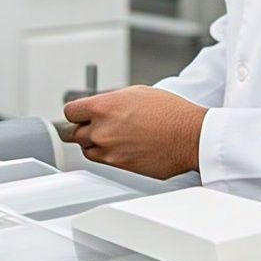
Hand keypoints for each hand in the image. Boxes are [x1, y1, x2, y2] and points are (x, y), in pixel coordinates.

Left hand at [63, 86, 206, 178]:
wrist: (191, 137)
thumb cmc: (170, 113)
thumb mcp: (135, 93)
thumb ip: (109, 100)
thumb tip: (97, 107)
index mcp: (103, 108)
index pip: (70, 112)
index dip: (77, 113)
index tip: (81, 115)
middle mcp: (101, 131)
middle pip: (74, 133)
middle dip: (84, 129)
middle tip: (99, 126)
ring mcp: (109, 152)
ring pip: (87, 150)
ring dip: (95, 144)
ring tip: (115, 137)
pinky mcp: (119, 167)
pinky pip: (103, 162)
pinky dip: (109, 156)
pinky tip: (124, 147)